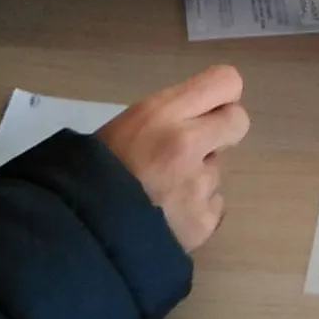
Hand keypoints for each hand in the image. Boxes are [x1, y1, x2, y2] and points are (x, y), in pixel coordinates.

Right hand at [96, 65, 249, 251]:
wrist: (81, 235)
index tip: (211, 107)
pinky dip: (196, 210)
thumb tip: (202, 118)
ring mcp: (199, 184)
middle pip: (238, 121)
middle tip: (195, 148)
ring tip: (162, 192)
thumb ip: (169, 117)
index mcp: (160, 113)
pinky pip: (213, 204)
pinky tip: (168, 217)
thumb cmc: (92, 173)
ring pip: (218, 169)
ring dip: (199, 177)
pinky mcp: (204, 220)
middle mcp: (186, 143)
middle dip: (221, 133)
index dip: (222, 96)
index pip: (225, 82)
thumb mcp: (126, 126)